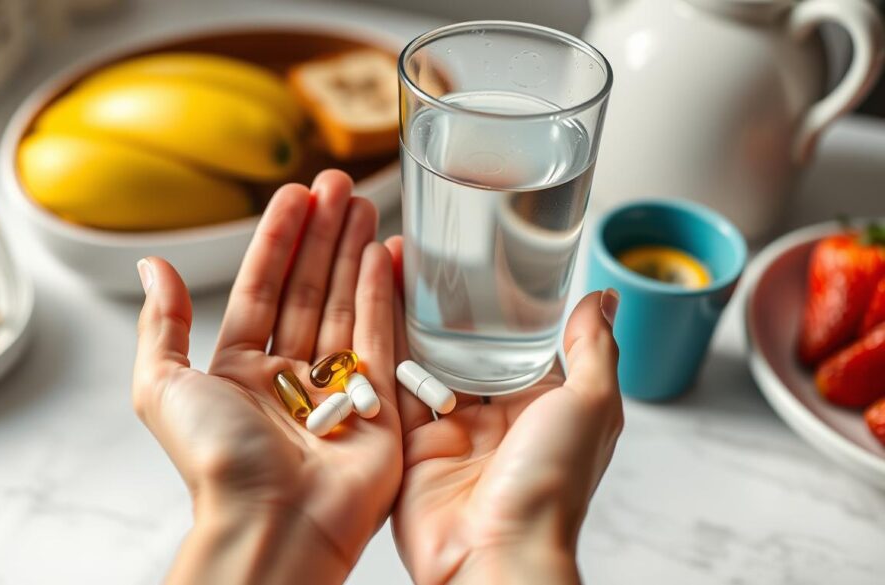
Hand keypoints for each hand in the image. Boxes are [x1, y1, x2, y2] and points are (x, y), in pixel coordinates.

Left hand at [133, 171, 401, 584]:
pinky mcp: (380, 406)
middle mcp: (291, 376)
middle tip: (338, 183)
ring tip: (363, 203)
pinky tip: (384, 252)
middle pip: (310, 289)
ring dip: (354, 252)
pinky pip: (382, 338)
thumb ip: (162, 325)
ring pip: (347, 305)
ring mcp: (338, 390)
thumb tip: (153, 267)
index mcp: (241, 370)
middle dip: (323, 234)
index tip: (295, 196)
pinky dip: (383, 293)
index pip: (263, 289)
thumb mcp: (163, 386)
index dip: (279, 240)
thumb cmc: (215, 463)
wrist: (271, 523)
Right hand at [386, 237, 623, 584]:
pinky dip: (381, 350)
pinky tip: (367, 306)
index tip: (478, 256)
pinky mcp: (410, 443)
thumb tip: (606, 296)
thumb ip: (594, 350)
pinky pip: (393, 389)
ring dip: (408, 316)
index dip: (498, 301)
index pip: (517, 341)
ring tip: (390, 261)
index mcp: (539, 405)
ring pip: (424, 359)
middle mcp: (493, 415)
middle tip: (423, 251)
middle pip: (464, 346)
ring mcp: (449, 429)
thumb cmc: (552, 486)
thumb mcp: (591, 407)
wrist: (494, 554)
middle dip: (444, 305)